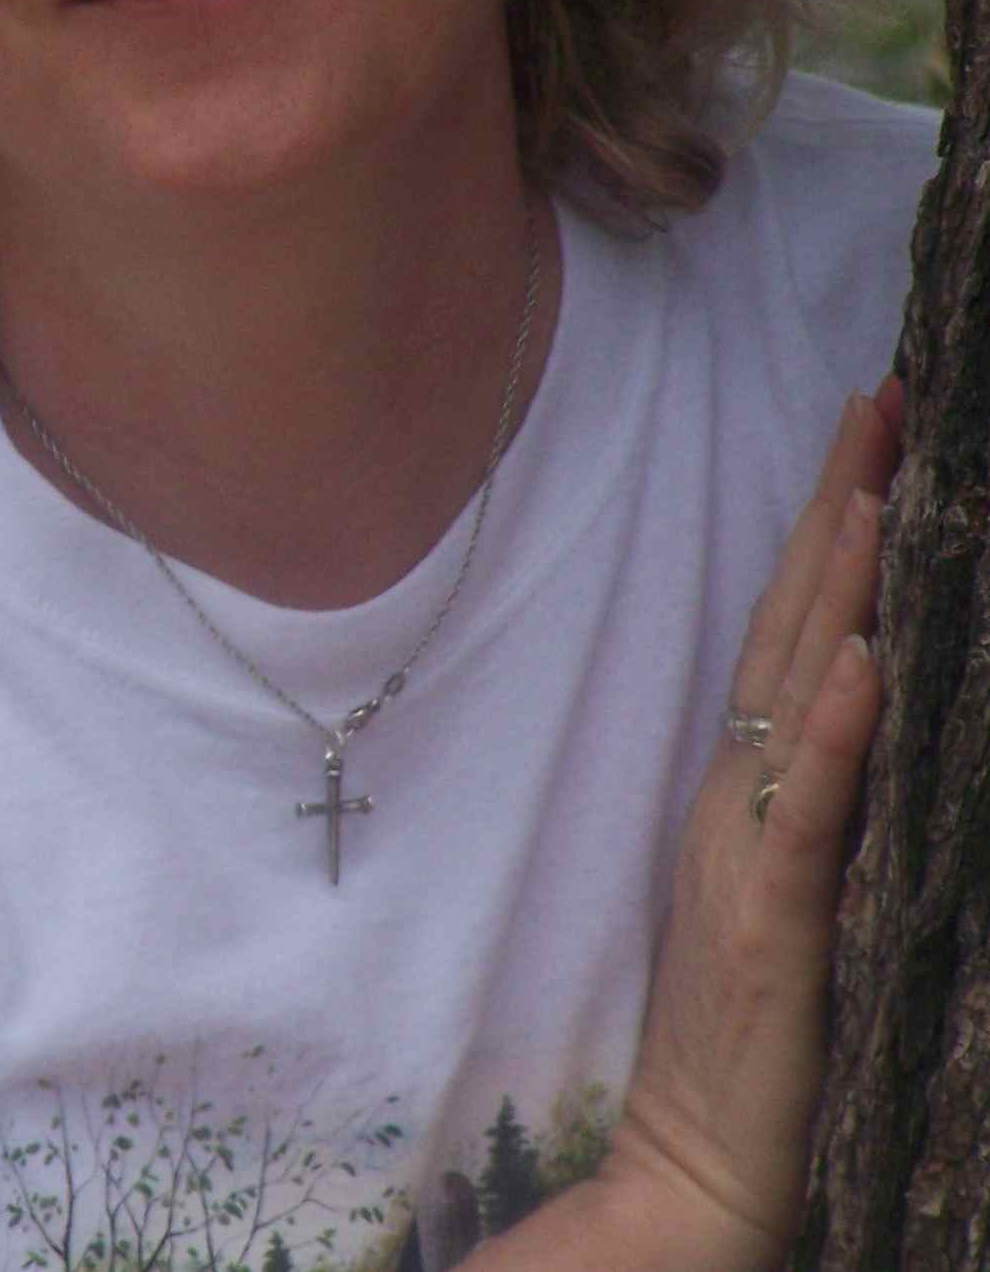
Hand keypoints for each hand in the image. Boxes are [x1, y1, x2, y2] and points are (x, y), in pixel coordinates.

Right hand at [594, 377, 900, 1270]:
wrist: (697, 1178)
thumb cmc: (752, 1046)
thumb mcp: (787, 898)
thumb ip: (811, 802)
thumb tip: (861, 697)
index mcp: (743, 788)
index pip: (790, 627)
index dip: (830, 527)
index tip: (872, 429)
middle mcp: (740, 795)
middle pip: (788, 624)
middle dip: (839, 509)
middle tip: (882, 400)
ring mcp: (749, 852)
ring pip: (794, 691)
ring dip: (836, 586)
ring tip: (877, 487)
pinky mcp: (773, 924)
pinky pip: (808, 812)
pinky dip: (833, 730)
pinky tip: (861, 662)